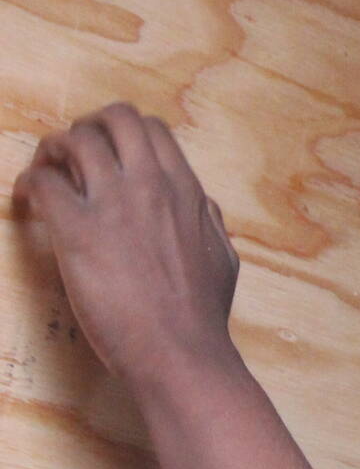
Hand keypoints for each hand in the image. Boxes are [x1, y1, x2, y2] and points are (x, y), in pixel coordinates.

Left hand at [13, 103, 240, 384]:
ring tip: (48, 174)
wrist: (180, 351)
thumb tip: (202, 202)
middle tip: (75, 155)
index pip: (151, 129)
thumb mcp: (222, 257)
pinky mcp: (76, 232)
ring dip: (54, 151)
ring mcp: (113, 205)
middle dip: (88, 128)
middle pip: (114, 118)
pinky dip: (30, 184)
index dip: (122, 134)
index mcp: (186, 190)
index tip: (109, 155)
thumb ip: (208, 221)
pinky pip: (42, 182)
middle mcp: (150, 185)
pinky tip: (29, 202)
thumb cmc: (202, 314)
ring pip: (74, 140)